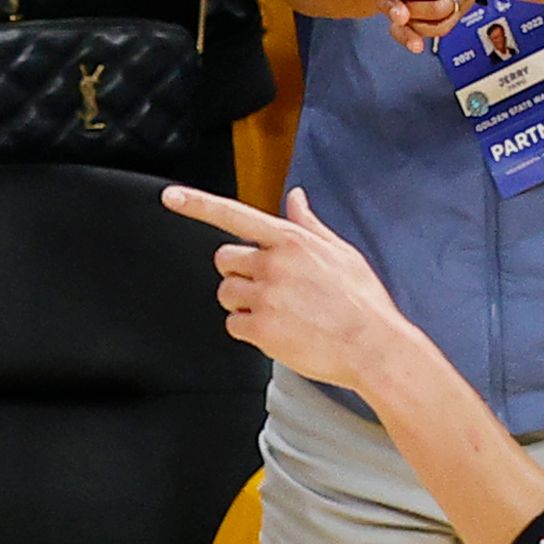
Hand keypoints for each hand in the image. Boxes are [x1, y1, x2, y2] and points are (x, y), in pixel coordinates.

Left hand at [161, 185, 418, 388]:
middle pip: (223, 259)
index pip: (234, 215)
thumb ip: (309, 224)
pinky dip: (249, 330)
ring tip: (277, 313)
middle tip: (265, 287)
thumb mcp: (341, 252)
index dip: (197, 204)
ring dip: (242, 303)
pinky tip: (278, 331)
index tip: (171, 197)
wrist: (373, 346)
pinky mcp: (261, 329)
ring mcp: (265, 297)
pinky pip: (233, 325)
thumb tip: (295, 198)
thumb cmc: (362, 301)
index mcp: (291, 241)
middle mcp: (273, 264)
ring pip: (226, 293)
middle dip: (238, 272)